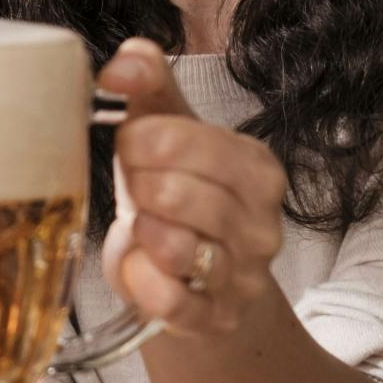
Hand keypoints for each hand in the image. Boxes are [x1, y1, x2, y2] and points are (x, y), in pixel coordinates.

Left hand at [98, 37, 287, 336]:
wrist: (194, 273)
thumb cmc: (177, 189)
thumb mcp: (167, 127)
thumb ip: (147, 80)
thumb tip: (120, 64)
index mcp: (257, 169)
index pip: (197, 143)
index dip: (145, 139)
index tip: (129, 141)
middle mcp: (261, 225)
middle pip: (181, 194)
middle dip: (140, 184)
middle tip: (133, 184)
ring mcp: (242, 277)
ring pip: (180, 248)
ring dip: (143, 231)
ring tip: (141, 222)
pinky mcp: (213, 319)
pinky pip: (171, 301)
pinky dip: (143, 281)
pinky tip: (138, 263)